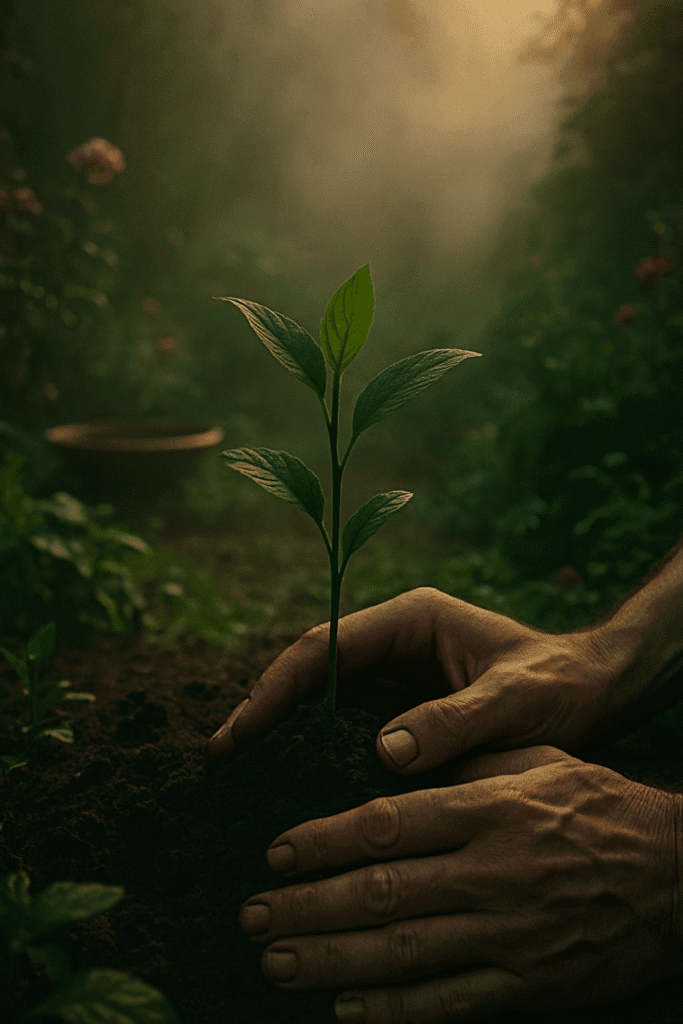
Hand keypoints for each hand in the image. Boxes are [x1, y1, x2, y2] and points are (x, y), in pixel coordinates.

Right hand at [206, 587, 635, 769]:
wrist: (597, 692)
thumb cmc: (562, 683)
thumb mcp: (515, 699)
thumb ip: (455, 720)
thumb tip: (383, 753)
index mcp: (411, 620)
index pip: (324, 647)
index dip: (277, 687)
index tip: (241, 731)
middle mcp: (394, 643)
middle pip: (312, 673)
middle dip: (265, 710)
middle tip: (220, 759)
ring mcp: (397, 676)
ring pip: (322, 702)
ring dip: (282, 734)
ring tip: (239, 779)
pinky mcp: (404, 709)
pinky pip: (347, 729)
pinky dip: (316, 753)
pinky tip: (294, 789)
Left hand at [239, 745, 682, 1021]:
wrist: (677, 875)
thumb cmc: (600, 808)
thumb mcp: (539, 762)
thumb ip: (469, 764)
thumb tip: (397, 762)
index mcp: (489, 810)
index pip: (387, 824)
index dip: (323, 840)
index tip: (276, 851)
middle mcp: (491, 872)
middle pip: (380, 892)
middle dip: (306, 906)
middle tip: (252, 915)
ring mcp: (508, 933)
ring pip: (402, 953)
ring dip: (330, 960)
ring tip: (276, 963)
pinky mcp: (528, 983)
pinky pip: (449, 1004)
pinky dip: (392, 1011)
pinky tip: (344, 1009)